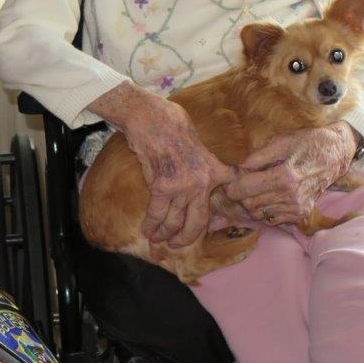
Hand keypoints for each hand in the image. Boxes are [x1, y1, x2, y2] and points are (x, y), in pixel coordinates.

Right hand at [90, 82, 233, 246]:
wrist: (151, 117)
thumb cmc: (172, 123)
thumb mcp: (199, 142)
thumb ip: (204, 161)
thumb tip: (204, 170)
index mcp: (213, 171)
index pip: (216, 202)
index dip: (210, 217)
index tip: (202, 230)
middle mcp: (201, 183)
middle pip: (196, 222)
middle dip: (184, 238)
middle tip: (175, 245)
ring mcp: (182, 186)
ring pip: (174, 221)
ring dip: (163, 233)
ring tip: (156, 240)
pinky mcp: (162, 187)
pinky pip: (156, 213)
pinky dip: (150, 223)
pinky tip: (147, 230)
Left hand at [224, 122, 356, 224]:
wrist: (336, 154)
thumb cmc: (308, 143)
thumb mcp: (281, 141)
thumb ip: (256, 157)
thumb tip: (236, 169)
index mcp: (284, 176)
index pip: (244, 189)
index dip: (231, 185)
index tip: (229, 180)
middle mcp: (291, 196)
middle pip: (249, 204)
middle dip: (239, 195)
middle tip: (240, 183)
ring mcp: (297, 207)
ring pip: (258, 213)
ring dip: (250, 203)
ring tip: (253, 188)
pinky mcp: (301, 213)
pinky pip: (271, 219)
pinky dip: (264, 210)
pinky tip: (267, 196)